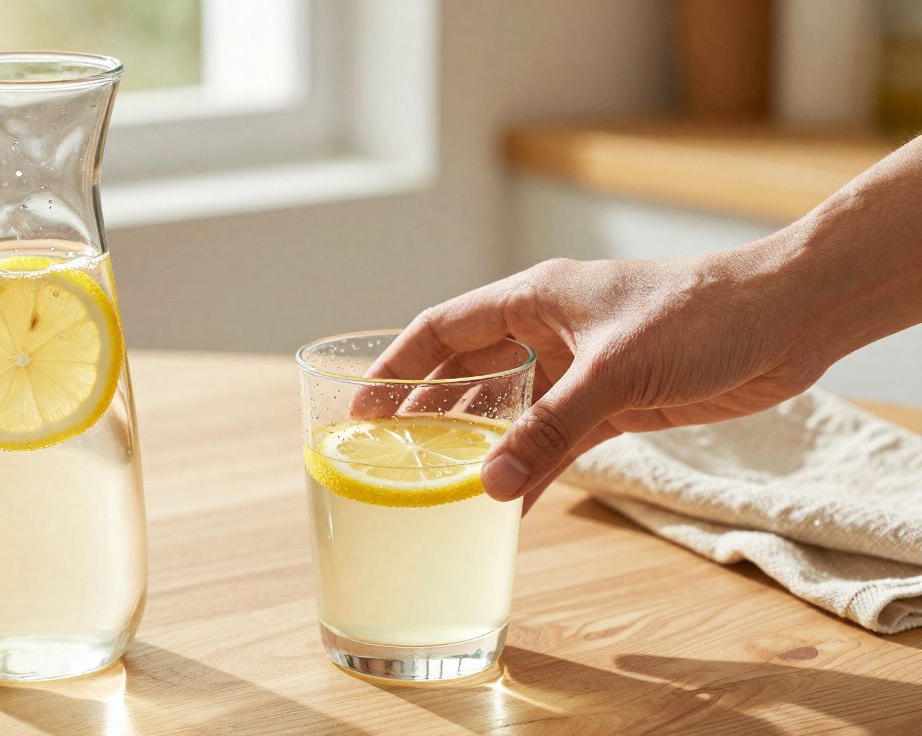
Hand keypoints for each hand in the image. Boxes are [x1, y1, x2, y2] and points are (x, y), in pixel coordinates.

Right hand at [358, 242, 829, 511]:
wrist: (785, 318)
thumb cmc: (698, 315)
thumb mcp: (613, 373)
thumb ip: (549, 431)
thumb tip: (491, 487)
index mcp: (534, 298)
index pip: (445, 328)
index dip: (400, 366)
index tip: (363, 407)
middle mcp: (549, 331)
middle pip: (470, 372)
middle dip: (430, 411)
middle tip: (388, 456)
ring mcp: (581, 368)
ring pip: (512, 410)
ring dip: (481, 444)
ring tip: (437, 486)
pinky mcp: (616, 402)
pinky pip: (556, 440)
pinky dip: (533, 468)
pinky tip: (509, 503)